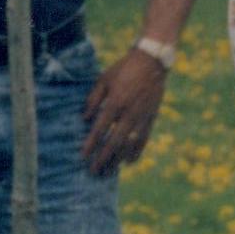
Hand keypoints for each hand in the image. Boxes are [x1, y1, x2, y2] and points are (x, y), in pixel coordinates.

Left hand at [81, 49, 169, 176]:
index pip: (100, 128)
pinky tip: (128, 162)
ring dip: (118, 159)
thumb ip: (93, 100)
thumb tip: (84, 119)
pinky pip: (143, 140)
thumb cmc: (123, 70)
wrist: (150, 62)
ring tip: (108, 171)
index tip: (83, 156)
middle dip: (103, 158)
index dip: (91, 143)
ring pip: (129, 145)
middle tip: (94, 171)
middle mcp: (129, 113)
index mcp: (115, 102)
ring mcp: (142, 117)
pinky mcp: (151, 118)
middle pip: (114, 142)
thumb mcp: (103, 80)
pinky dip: (136, 152)